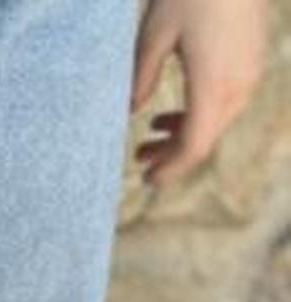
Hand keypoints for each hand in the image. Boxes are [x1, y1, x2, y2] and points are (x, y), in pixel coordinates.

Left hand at [131, 0, 270, 187]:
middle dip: (171, 155)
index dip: (171, 170)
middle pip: (204, 139)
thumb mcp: (153, 36)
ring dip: (183, 134)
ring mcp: (251, 73)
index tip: (147, 182)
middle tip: (139, 159)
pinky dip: (199, 114)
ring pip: (216, 122)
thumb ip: (140, 80)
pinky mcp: (253, 60)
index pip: (194, 147)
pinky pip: (226, 102)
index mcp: (213, 86)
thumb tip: (130, 113)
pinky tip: (171, 111)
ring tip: (150, 134)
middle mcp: (239, 86)